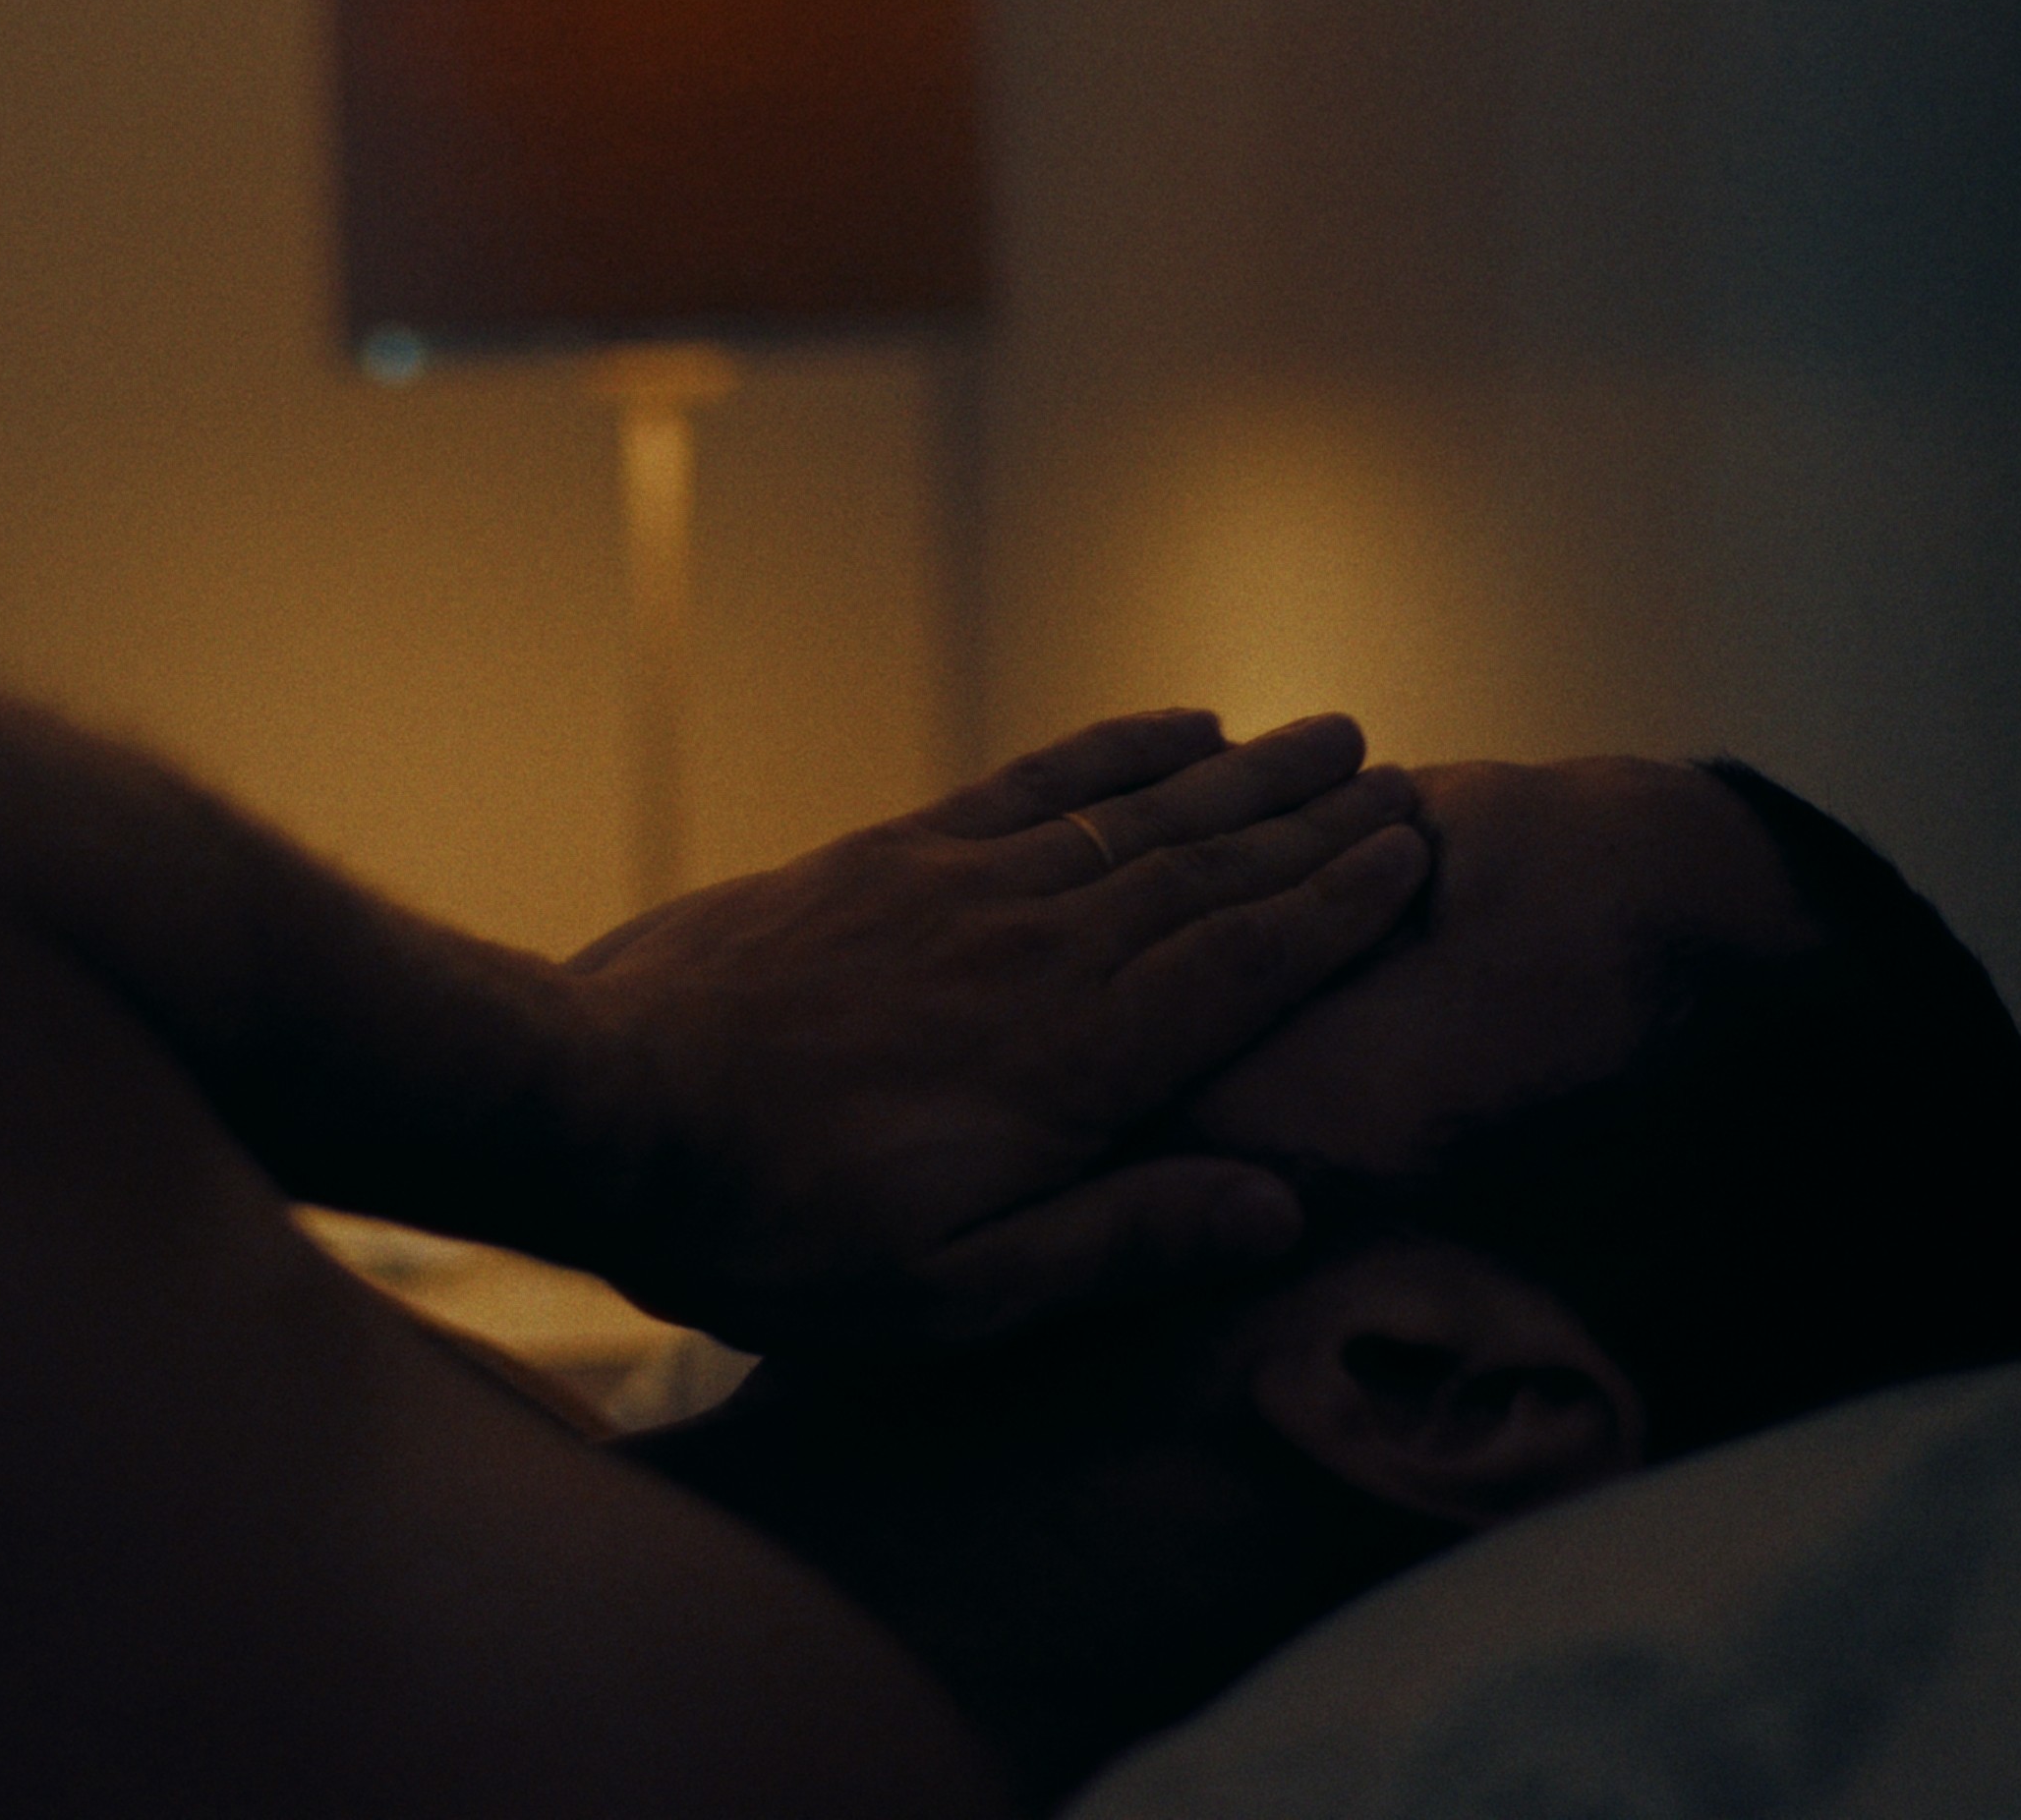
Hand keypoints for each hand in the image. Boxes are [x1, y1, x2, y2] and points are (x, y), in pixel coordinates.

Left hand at [560, 712, 1427, 1352]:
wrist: (603, 1109)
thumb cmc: (774, 1232)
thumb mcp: (951, 1295)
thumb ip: (1116, 1241)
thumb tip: (1278, 1208)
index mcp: (1077, 1061)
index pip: (1247, 964)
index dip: (1339, 909)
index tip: (1416, 855)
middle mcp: (1037, 949)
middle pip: (1210, 871)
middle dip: (1316, 824)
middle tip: (1404, 780)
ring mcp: (958, 887)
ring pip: (1136, 814)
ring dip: (1240, 774)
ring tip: (1324, 734)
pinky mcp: (883, 855)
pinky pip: (1028, 785)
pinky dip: (1113, 751)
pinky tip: (1174, 725)